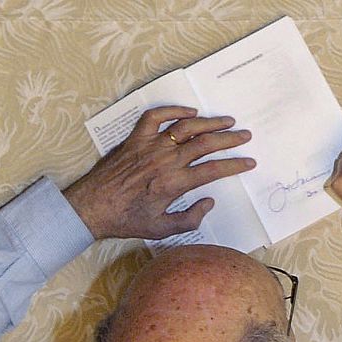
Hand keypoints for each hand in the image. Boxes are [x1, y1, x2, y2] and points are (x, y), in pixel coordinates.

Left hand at [64, 106, 254, 239]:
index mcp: (174, 184)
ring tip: (226, 121)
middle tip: (245, 136)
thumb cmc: (125, 220)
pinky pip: (156, 117)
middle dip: (230, 139)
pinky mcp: (135, 139)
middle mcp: (165, 161)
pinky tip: (189, 112)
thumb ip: (189, 218)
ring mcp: (150, 147)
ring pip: (186, 127)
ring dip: (209, 122)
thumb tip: (208, 202)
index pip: (213, 170)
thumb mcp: (161, 229)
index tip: (249, 162)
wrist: (92, 208)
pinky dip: (173, 111)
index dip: (235, 165)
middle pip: (205, 144)